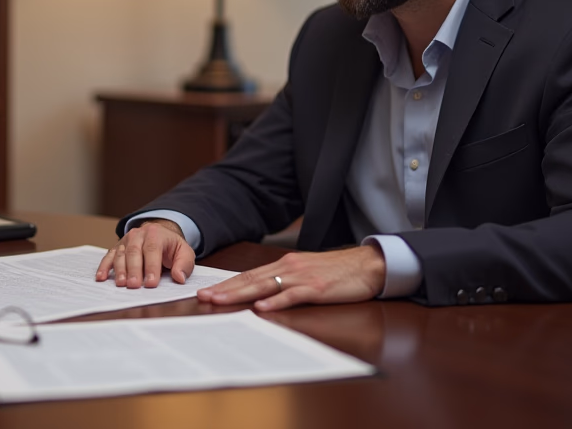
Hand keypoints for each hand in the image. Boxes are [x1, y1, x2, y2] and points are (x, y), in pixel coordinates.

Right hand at [94, 219, 194, 287]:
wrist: (158, 235)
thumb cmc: (171, 247)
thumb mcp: (184, 253)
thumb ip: (184, 265)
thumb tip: (179, 278)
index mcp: (156, 234)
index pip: (153, 250)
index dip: (151, 267)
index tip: (151, 283)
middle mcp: (138, 235)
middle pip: (134, 252)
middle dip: (134, 270)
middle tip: (134, 285)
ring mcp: (125, 241)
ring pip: (121, 254)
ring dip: (120, 270)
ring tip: (121, 284)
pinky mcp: (117, 248)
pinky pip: (108, 256)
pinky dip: (104, 267)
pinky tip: (101, 277)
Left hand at [197, 245, 386, 310]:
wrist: (369, 264)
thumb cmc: (339, 271)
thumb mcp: (307, 272)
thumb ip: (286, 280)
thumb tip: (263, 294)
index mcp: (285, 265)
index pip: (249, 275)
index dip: (227, 284)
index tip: (207, 292)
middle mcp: (289, 268)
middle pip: (250, 280)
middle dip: (225, 289)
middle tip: (202, 297)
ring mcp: (302, 277)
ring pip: (264, 286)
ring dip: (240, 294)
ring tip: (220, 301)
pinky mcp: (317, 288)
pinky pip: (292, 296)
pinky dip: (275, 302)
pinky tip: (261, 308)